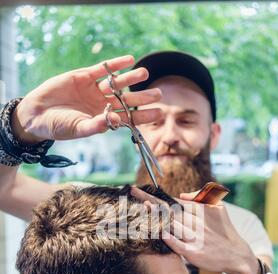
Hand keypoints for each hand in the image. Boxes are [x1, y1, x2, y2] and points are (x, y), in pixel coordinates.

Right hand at [12, 55, 161, 143]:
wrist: (37, 113)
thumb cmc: (59, 126)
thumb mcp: (78, 129)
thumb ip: (96, 126)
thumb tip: (114, 122)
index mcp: (104, 119)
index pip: (129, 118)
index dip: (144, 116)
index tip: (158, 113)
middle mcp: (102, 104)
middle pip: (127, 100)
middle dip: (142, 97)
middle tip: (158, 94)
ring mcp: (94, 90)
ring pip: (117, 84)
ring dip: (131, 79)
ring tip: (145, 73)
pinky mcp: (85, 76)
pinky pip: (103, 70)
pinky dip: (115, 65)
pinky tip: (129, 60)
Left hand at [131, 187, 260, 273]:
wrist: (236, 254)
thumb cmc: (223, 230)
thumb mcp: (218, 208)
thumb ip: (201, 197)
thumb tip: (181, 194)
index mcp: (198, 211)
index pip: (173, 201)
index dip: (155, 196)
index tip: (139, 190)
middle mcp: (195, 222)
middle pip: (169, 210)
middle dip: (150, 201)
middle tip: (134, 193)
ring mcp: (194, 238)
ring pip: (171, 225)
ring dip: (156, 217)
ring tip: (141, 208)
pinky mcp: (194, 253)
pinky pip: (178, 244)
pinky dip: (168, 238)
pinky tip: (158, 232)